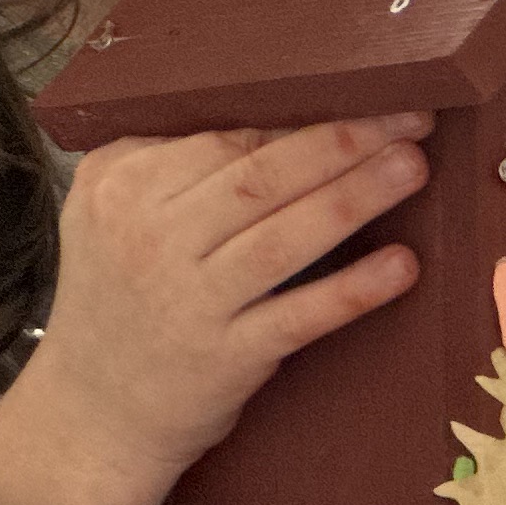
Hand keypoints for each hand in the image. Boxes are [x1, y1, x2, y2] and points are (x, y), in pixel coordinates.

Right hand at [0, 116, 430, 504]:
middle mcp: (149, 238)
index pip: (227, 138)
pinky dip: (354, 289)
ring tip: (413, 167)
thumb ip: (170, 161)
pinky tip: (402, 264)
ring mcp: (187, 301)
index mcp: (121, 186)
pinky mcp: (224, 358)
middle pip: (260, 178)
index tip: (365, 93)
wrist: (91, 411)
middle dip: (342, 143)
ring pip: (284, 238)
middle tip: (410, 117)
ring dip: (357, 198)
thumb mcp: (112, 213)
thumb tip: (278, 111)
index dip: (303, 117)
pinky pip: (300, 315)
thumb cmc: (121, 297)